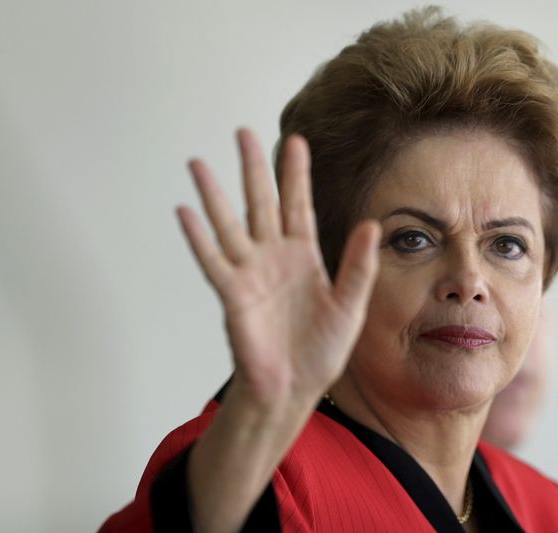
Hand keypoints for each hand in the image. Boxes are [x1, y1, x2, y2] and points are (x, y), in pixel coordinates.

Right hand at [177, 129, 379, 404]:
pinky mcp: (232, 295)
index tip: (296, 140)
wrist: (295, 388)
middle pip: (261, 203)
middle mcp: (274, 258)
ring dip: (214, 195)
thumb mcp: (350, 305)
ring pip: (230, 225)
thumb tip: (373, 224)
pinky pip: (213, 261)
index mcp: (304, 257)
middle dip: (253, 169)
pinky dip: (198, 238)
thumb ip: (358, 266)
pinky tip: (184, 211)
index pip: (299, 205)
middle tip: (243, 133)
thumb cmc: (322, 350)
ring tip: (198, 163)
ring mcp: (250, 274)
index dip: (296, 174)